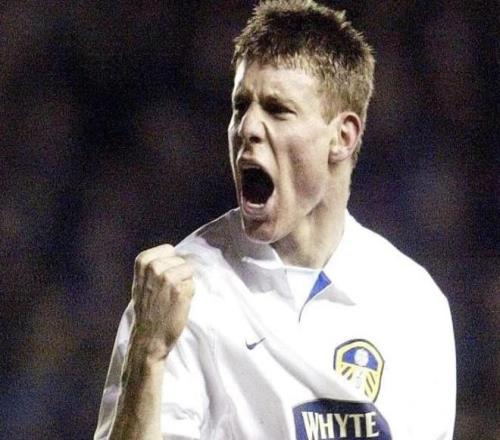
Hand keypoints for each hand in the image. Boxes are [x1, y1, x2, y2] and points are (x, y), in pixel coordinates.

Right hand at [131, 244, 194, 359]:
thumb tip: (182, 254)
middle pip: (180, 259)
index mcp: (143, 262)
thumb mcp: (141, 282)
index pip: (168, 249)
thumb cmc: (146, 310)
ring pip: (189, 269)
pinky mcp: (181, 290)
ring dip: (185, 282)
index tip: (163, 278)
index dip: (170, 263)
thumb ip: (155, 266)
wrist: (147, 337)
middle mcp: (154, 267)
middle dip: (179, 273)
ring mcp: (167, 277)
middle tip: (167, 292)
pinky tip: (178, 304)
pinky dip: (190, 293)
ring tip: (172, 297)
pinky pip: (193, 283)